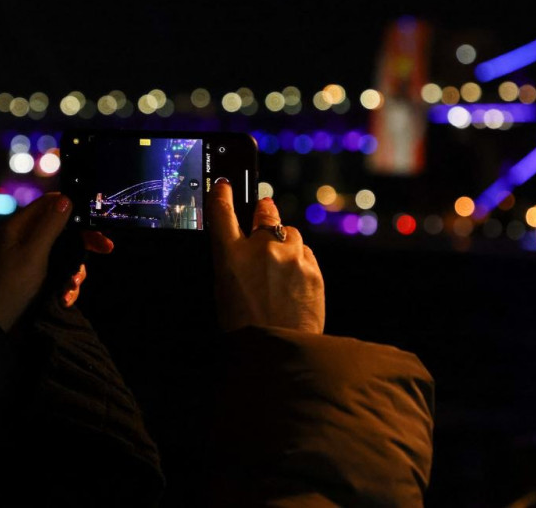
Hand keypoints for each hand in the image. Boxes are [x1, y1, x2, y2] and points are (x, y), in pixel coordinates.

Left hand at [0, 193, 112, 329]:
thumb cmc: (10, 287)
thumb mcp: (33, 254)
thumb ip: (50, 226)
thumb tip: (66, 198)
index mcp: (19, 227)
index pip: (50, 205)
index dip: (74, 208)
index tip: (97, 220)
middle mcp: (24, 240)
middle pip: (62, 230)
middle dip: (83, 242)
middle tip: (106, 248)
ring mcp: (30, 260)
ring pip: (65, 254)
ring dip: (74, 270)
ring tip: (71, 287)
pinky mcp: (36, 279)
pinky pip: (60, 274)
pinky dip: (66, 285)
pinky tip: (64, 300)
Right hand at [208, 182, 324, 333]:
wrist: (279, 351)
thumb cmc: (245, 327)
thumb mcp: (224, 291)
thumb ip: (233, 261)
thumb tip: (243, 244)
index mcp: (230, 256)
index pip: (222, 212)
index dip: (223, 194)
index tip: (225, 185)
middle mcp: (261, 249)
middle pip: (265, 213)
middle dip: (264, 212)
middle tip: (264, 211)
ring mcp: (290, 256)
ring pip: (290, 234)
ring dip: (285, 243)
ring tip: (281, 268)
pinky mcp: (312, 268)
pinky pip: (305, 254)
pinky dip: (300, 262)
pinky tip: (294, 283)